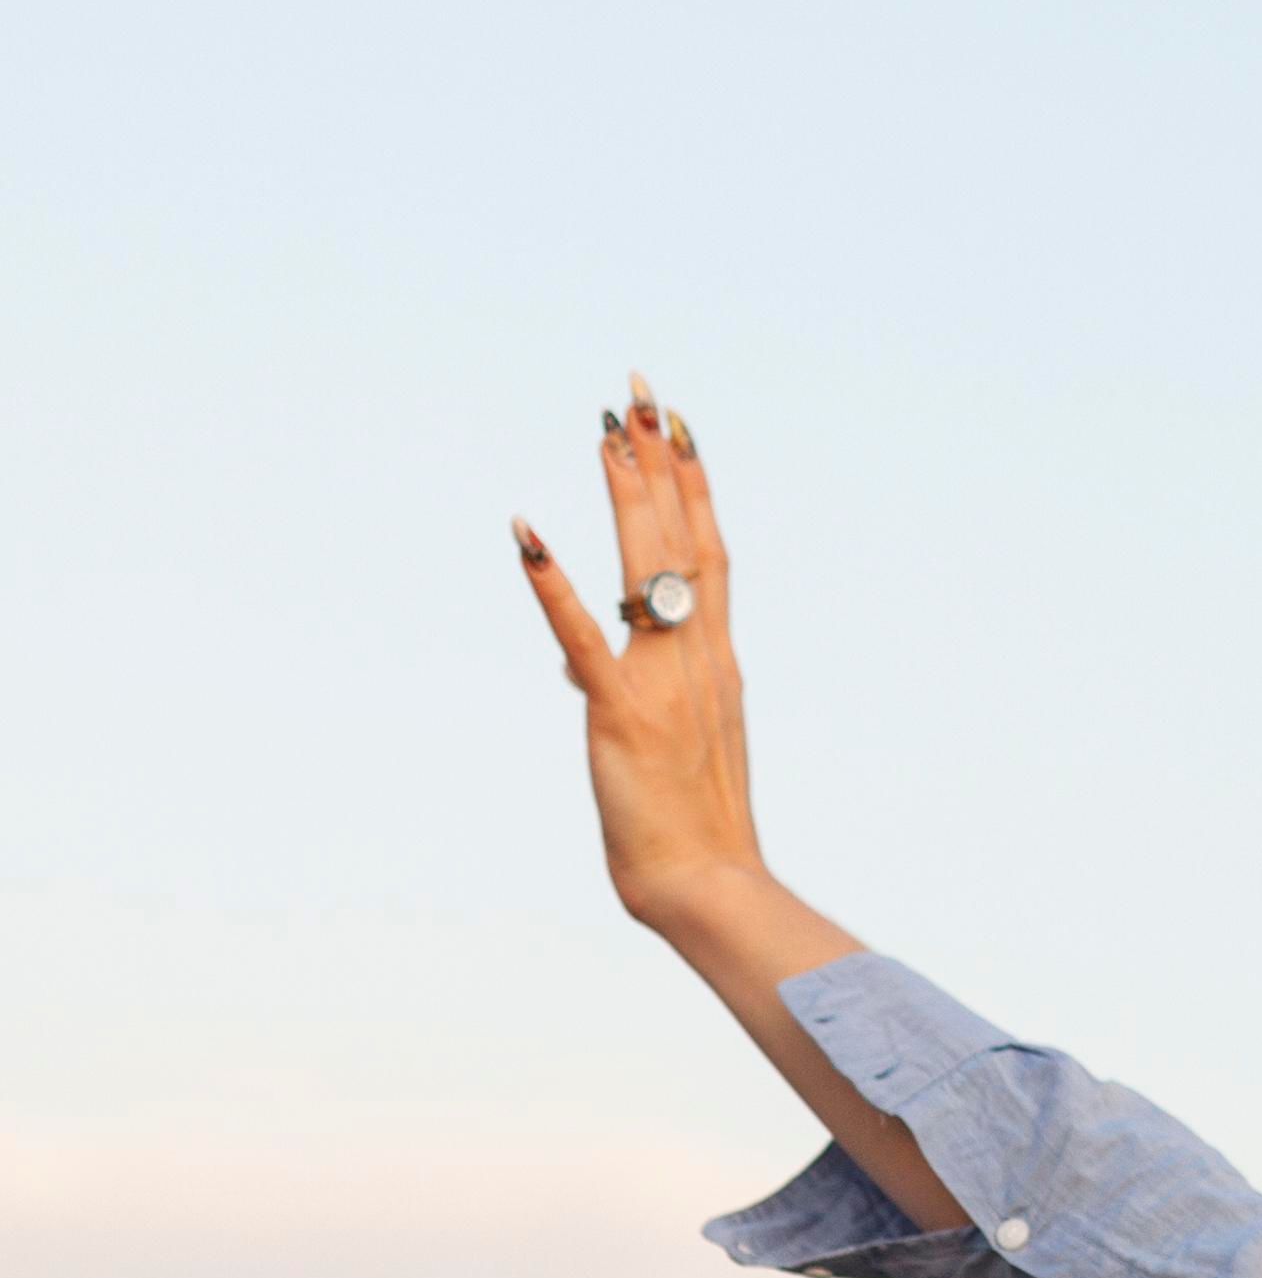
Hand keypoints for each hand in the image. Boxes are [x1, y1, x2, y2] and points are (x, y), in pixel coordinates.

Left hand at [512, 374, 768, 932]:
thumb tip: (582, 662)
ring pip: (646, 569)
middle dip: (659, 464)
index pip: (709, 552)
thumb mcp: (672, 741)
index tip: (680, 427)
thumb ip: (638, 690)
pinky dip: (554, 585)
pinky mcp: (621, 710)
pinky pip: (583, 637)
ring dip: (625, 496)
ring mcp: (664, 680)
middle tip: (640, 396)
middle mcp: (700, 655)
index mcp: (718, 660)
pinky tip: (528, 535)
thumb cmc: (693, 825)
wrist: (709, 881)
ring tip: (605, 433)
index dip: (694, 486)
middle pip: (681, 540)